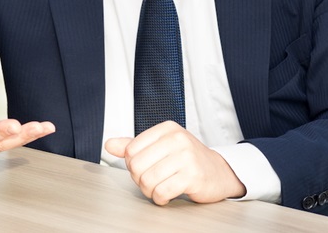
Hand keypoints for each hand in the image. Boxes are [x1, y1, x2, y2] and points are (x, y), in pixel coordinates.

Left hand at [105, 121, 245, 204]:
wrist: (218, 172)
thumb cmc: (187, 159)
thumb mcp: (161, 147)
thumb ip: (134, 146)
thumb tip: (109, 144)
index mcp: (167, 129)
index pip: (131, 149)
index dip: (133, 164)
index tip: (145, 168)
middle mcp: (177, 139)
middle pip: (137, 166)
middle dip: (140, 180)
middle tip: (151, 181)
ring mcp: (186, 157)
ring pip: (148, 180)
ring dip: (150, 191)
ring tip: (159, 188)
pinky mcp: (193, 176)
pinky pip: (162, 192)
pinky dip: (160, 198)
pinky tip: (167, 195)